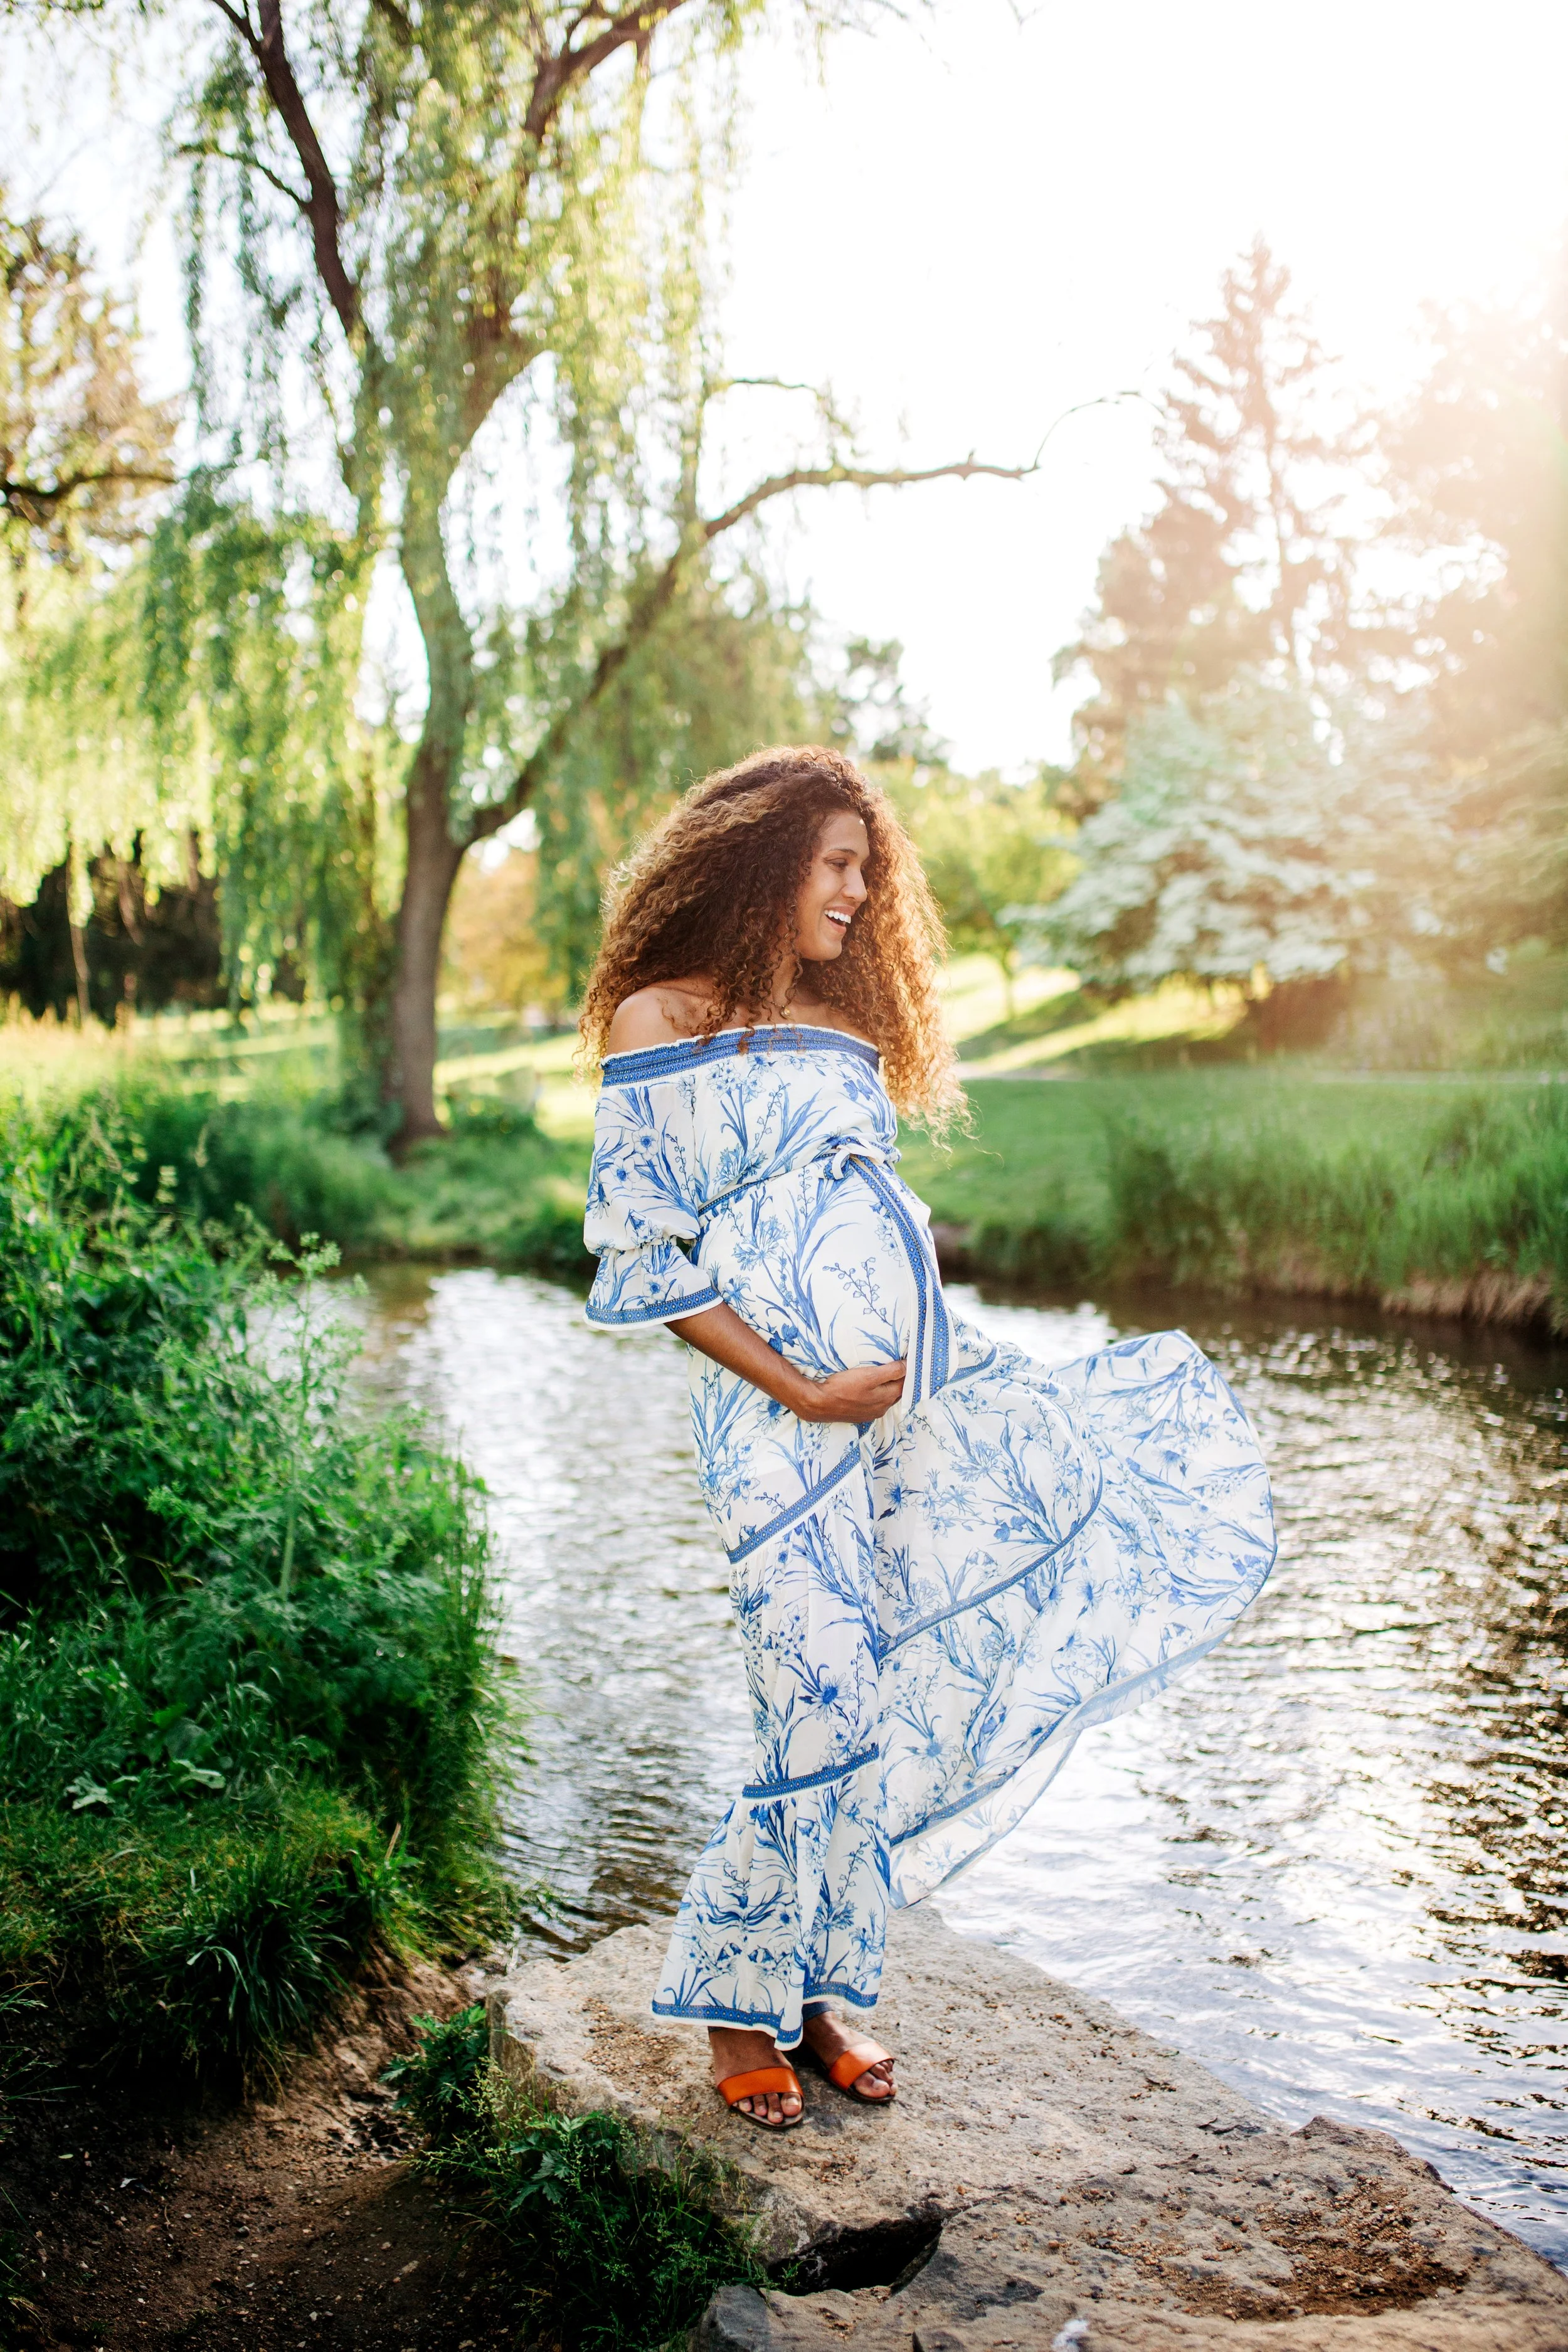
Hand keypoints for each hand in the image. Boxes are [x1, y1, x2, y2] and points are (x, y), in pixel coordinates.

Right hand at [789, 1359, 906, 1423]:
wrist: (818, 1404)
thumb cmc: (843, 1388)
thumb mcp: (869, 1375)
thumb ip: (891, 1371)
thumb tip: (908, 1366)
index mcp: (886, 1399)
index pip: (905, 1383)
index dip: (908, 1371)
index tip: (910, 1360)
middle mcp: (881, 1409)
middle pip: (897, 1392)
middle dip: (901, 1380)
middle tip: (902, 1365)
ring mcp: (870, 1413)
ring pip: (885, 1397)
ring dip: (889, 1387)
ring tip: (889, 1374)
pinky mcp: (859, 1414)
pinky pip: (874, 1402)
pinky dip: (878, 1393)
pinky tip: (872, 1387)